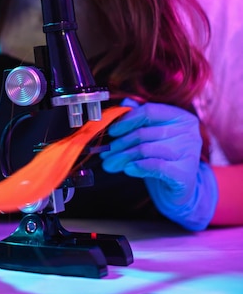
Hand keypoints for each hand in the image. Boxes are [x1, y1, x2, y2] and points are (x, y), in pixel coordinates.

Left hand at [100, 99, 217, 229]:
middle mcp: (189, 132)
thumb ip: (140, 116)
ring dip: (123, 156)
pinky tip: (127, 169)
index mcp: (181, 116)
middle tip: (105, 152)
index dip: (127, 120)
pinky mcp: (185, 174)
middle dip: (120, 143)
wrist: (179, 190)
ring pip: (146, 149)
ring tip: (110, 163)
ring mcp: (189, 153)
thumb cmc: (163, 158)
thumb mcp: (152, 135)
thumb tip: (124, 103)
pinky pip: (156, 166)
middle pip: (144, 132)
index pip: (149, 111)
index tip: (112, 131)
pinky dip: (138, 166)